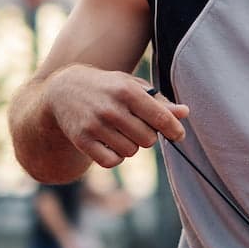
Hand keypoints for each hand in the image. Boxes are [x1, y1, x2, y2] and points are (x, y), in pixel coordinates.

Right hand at [48, 68, 187, 167]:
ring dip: (130, 146)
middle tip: (136, 126)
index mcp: (127, 91)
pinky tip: (109, 144)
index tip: (178, 135)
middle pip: (148, 140)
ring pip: (130, 152)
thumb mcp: (132, 86)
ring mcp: (95, 125)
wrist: (64, 90)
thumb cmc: (108, 88)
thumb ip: (159, 102)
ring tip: (119, 132)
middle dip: (147, 136)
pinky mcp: (82, 140)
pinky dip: (115, 157)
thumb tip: (184, 112)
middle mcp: (111, 108)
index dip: (174, 130)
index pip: (161, 118)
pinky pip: (112, 162)